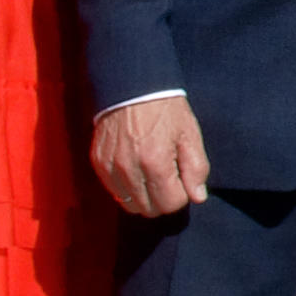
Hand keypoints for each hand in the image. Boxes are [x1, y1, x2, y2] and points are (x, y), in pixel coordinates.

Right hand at [92, 92, 211, 217]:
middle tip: (169, 176)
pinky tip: (136, 170)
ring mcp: (110, 167)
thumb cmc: (166, 109)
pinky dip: (127, 188)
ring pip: (130, 204)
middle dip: (163, 198)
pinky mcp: (98, 162)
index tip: (182, 177)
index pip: (171, 204)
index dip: (181, 194)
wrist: (132, 86)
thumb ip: (196, 168)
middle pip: (150, 209)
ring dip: (145, 196)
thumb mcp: (189, 134)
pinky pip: (114, 191)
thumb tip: (197, 197)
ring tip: (152, 173)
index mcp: (155, 162)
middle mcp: (129, 168)